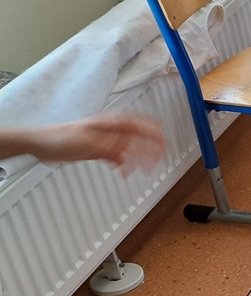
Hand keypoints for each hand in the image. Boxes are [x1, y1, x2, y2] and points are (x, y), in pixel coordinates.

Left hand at [26, 113, 165, 174]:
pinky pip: (118, 157)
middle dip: (151, 147)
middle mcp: (111, 130)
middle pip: (138, 136)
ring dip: (139, 158)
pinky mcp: (99, 150)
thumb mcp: (89, 142)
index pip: (139, 125)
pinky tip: (125, 171)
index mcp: (111, 124)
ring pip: (130, 148)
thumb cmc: (61, 138)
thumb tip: (130, 149)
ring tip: (147, 168)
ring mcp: (106, 140)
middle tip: (161, 157)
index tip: (164, 141)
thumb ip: (112, 145)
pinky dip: (124, 164)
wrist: (42, 144)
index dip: (154, 132)